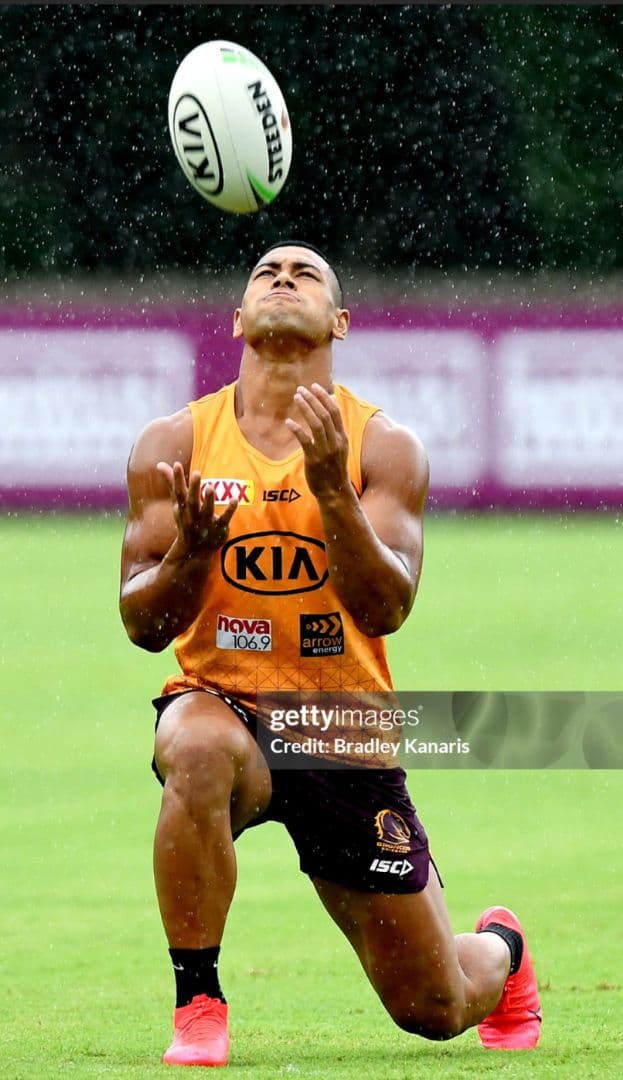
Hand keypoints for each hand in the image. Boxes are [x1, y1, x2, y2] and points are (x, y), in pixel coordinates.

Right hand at [157, 461, 237, 556]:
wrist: (194, 551)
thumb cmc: (186, 520)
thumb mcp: (178, 503)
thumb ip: (172, 483)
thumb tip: (160, 464)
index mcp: (182, 508)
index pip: (178, 492)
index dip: (177, 479)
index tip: (177, 464)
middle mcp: (192, 516)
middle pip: (192, 502)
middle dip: (193, 488)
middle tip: (196, 472)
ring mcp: (206, 523)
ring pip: (207, 511)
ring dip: (209, 500)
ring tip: (210, 487)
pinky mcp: (219, 529)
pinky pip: (224, 519)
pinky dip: (229, 510)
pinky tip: (235, 499)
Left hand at [285, 383, 349, 498]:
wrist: (335, 492)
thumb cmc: (334, 469)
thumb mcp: (339, 448)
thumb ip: (334, 431)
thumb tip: (327, 411)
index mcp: (343, 437)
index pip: (335, 411)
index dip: (324, 397)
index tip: (314, 386)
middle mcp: (336, 442)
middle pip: (325, 414)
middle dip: (313, 399)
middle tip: (300, 389)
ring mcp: (326, 451)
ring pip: (317, 424)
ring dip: (305, 408)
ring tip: (296, 397)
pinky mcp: (314, 460)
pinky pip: (305, 440)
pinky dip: (297, 429)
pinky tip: (288, 422)